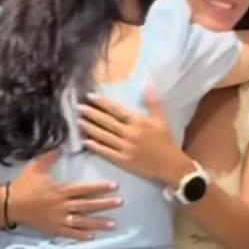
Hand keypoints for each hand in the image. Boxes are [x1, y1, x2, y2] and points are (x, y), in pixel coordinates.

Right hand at [9, 150, 121, 239]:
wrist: (8, 204)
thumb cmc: (23, 185)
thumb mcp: (36, 167)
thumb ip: (50, 157)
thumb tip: (62, 147)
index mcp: (61, 191)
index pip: (85, 189)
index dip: (100, 187)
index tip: (114, 186)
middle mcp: (62, 206)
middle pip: (88, 205)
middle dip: (105, 204)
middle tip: (120, 202)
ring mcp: (59, 219)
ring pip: (82, 222)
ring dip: (98, 223)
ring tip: (113, 224)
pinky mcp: (53, 229)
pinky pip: (69, 233)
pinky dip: (81, 235)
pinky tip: (93, 236)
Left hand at [78, 88, 194, 185]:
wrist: (171, 165)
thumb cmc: (166, 141)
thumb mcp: (162, 119)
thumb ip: (153, 102)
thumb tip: (147, 83)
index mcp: (139, 121)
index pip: (116, 109)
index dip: (102, 103)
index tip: (90, 97)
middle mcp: (130, 133)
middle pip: (107, 122)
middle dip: (91, 114)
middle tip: (77, 107)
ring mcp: (126, 148)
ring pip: (104, 136)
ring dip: (90, 128)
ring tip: (78, 121)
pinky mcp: (123, 161)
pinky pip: (106, 152)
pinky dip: (95, 146)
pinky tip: (86, 141)